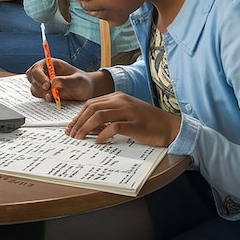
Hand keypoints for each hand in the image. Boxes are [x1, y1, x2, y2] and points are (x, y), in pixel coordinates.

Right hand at [25, 58, 108, 103]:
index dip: (39, 76)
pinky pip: (38, 96)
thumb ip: (66, 80)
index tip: (47, 85)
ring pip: (34, 87)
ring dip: (41, 93)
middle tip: (49, 93)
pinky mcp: (45, 93)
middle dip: (39, 85)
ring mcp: (43, 83)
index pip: (37, 68)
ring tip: (52, 97)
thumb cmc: (82, 82)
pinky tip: (51, 99)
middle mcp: (45, 72)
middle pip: (32, 77)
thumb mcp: (77, 80)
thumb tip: (53, 82)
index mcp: (50, 64)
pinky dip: (43, 98)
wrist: (85, 91)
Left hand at [66, 92, 181, 145]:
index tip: (70, 127)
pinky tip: (98, 142)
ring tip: (79, 138)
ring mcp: (128, 111)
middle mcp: (121, 101)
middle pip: (92, 108)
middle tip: (71, 134)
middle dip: (78, 122)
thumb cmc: (147, 122)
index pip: (91, 103)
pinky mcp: (134, 123)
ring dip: (86, 128)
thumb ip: (109, 117)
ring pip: (99, 116)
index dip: (78, 115)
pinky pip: (114, 127)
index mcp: (117, 97)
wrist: (169, 126)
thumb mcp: (126, 114)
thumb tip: (89, 128)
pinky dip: (103, 134)